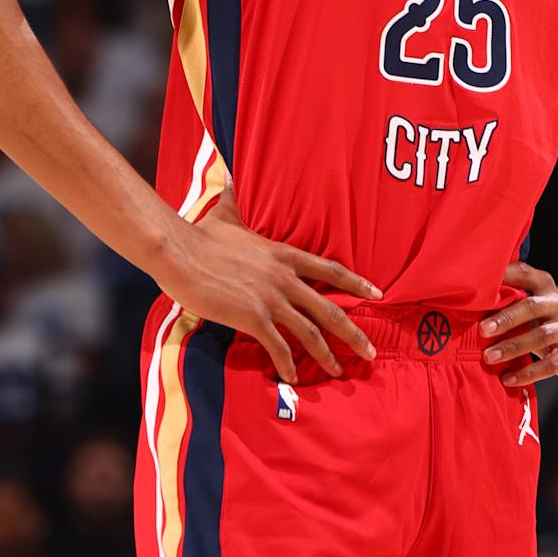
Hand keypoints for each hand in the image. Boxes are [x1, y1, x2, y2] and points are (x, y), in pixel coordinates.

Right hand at [160, 195, 380, 383]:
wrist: (179, 252)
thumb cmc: (199, 235)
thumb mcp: (225, 213)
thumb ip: (235, 199)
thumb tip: (230, 178)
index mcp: (283, 255)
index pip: (330, 270)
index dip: (356, 282)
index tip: (377, 293)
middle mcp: (284, 278)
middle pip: (330, 309)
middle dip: (353, 333)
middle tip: (370, 351)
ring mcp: (270, 299)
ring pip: (309, 332)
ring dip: (326, 355)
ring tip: (337, 371)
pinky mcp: (252, 318)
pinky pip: (278, 347)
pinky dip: (288, 365)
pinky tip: (293, 378)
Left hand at [480, 264, 557, 385]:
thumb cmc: (542, 320)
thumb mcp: (529, 304)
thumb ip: (507, 300)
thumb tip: (464, 306)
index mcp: (544, 287)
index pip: (525, 273)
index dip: (506, 274)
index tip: (484, 281)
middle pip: (531, 307)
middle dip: (506, 319)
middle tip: (483, 329)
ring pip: (540, 336)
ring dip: (512, 347)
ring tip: (489, 357)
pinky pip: (549, 364)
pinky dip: (528, 373)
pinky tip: (508, 378)